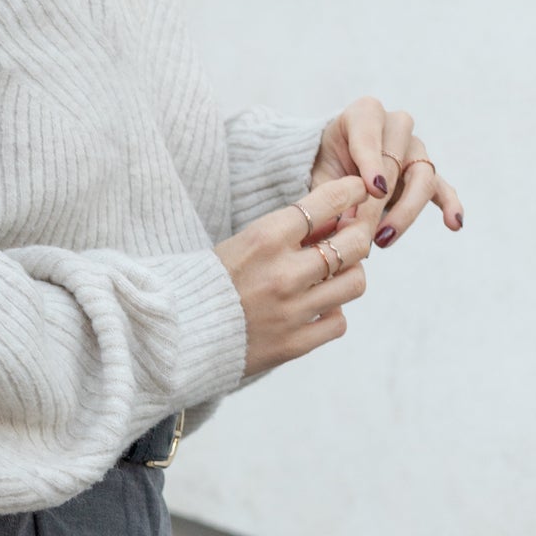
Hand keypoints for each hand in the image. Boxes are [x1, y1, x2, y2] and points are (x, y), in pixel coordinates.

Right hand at [215, 175, 373, 378]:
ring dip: (349, 275)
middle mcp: (283, 273)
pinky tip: (316, 309)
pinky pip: (339, 322)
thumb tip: (337, 218)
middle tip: (350, 237)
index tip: (358, 192)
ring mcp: (291, 311)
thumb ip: (290, 232)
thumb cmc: (211, 282)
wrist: (177, 334)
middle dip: (358, 234)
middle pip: (354, 243)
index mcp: (265, 239)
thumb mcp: (244, 243)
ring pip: (355, 283)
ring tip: (333, 276)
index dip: (351, 192)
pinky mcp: (293, 344)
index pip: (327, 202)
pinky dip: (332, 313)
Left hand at [311, 95, 463, 248]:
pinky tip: (454, 224)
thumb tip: (343, 229)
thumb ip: (330, 195)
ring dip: (405, 212)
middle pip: (397, 162)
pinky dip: (449, 204)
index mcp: (365, 114)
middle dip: (380, 201)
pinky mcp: (424, 172)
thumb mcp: (319, 174)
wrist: (331, 163)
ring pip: (422, 177)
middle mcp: (395, 126)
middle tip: (363, 231)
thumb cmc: (323, 164)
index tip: (374, 190)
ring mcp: (414, 148)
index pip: (371, 136)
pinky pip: (441, 186)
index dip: (372, 164)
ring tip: (383, 239)